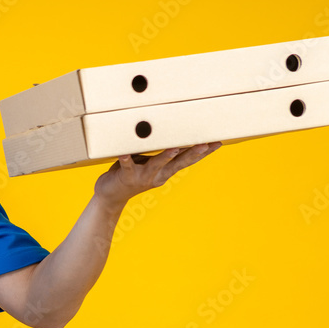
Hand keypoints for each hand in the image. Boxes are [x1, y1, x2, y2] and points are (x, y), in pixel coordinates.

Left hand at [93, 142, 221, 209]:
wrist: (110, 197)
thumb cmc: (130, 173)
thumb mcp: (147, 161)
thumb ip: (157, 150)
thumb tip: (167, 131)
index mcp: (165, 171)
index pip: (187, 160)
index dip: (203, 153)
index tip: (218, 142)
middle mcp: (157, 175)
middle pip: (179, 163)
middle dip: (193, 153)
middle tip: (207, 144)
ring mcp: (143, 176)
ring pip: (156, 164)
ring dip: (166, 156)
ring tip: (174, 147)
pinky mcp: (126, 176)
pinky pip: (127, 166)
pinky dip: (126, 159)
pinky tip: (124, 153)